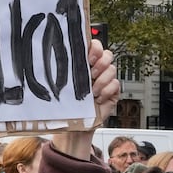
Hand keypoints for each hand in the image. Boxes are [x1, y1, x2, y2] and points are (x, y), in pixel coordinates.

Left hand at [54, 41, 119, 157]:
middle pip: (107, 54)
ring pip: (112, 69)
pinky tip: (98, 98)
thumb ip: (64, 71)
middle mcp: (96, 70)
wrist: (75, 127)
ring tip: (92, 91)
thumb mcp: (63, 86)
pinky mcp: (112, 92)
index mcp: (83, 64)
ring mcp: (105, 81)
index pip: (94, 45)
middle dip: (100, 63)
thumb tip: (56, 58)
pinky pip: (116, 84)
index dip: (95, 48)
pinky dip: (107, 91)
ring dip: (102, 80)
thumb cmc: (66, 106)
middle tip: (91, 73)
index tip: (88, 57)